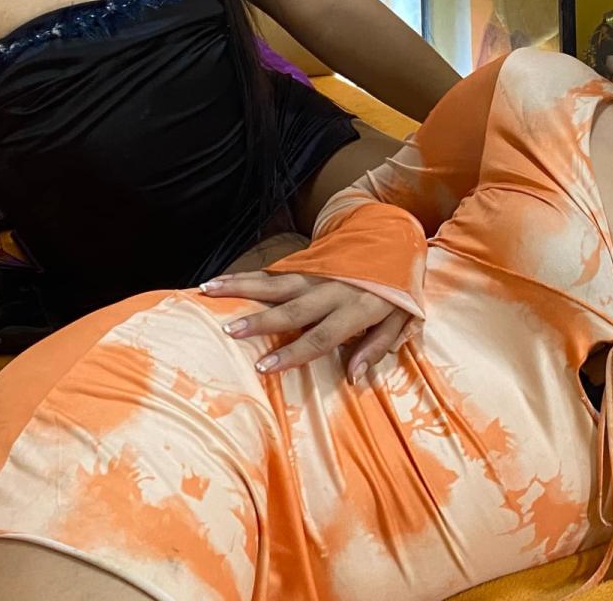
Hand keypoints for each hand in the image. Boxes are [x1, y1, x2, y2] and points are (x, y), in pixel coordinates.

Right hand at [199, 271, 414, 380]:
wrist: (398, 235)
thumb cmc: (400, 287)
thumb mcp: (402, 319)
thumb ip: (377, 347)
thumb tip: (354, 378)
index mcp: (357, 307)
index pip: (321, 336)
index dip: (292, 352)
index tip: (263, 366)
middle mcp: (333, 288)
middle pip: (292, 307)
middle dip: (259, 320)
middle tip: (230, 331)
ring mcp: (318, 271)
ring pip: (276, 282)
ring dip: (242, 287)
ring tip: (210, 291)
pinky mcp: (309, 261)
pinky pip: (275, 271)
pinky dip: (248, 276)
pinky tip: (223, 281)